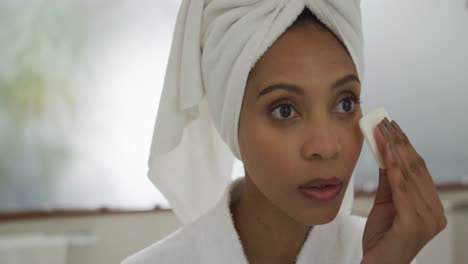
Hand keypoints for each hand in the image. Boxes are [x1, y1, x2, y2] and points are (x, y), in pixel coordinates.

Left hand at [361, 118, 446, 263]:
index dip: (404, 145)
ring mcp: (429, 218)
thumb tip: (386, 152)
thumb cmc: (381, 238)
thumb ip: (389, 181)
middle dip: (399, 142)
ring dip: (395, 149)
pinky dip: (393, 168)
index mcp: (430, 206)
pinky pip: (403, 189)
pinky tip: (385, 152)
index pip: (418, 169)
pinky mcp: (416, 224)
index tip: (391, 125)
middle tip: (385, 121)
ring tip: (382, 130)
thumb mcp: (385, 203)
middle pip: (416, 168)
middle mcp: (435, 211)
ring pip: (410, 175)